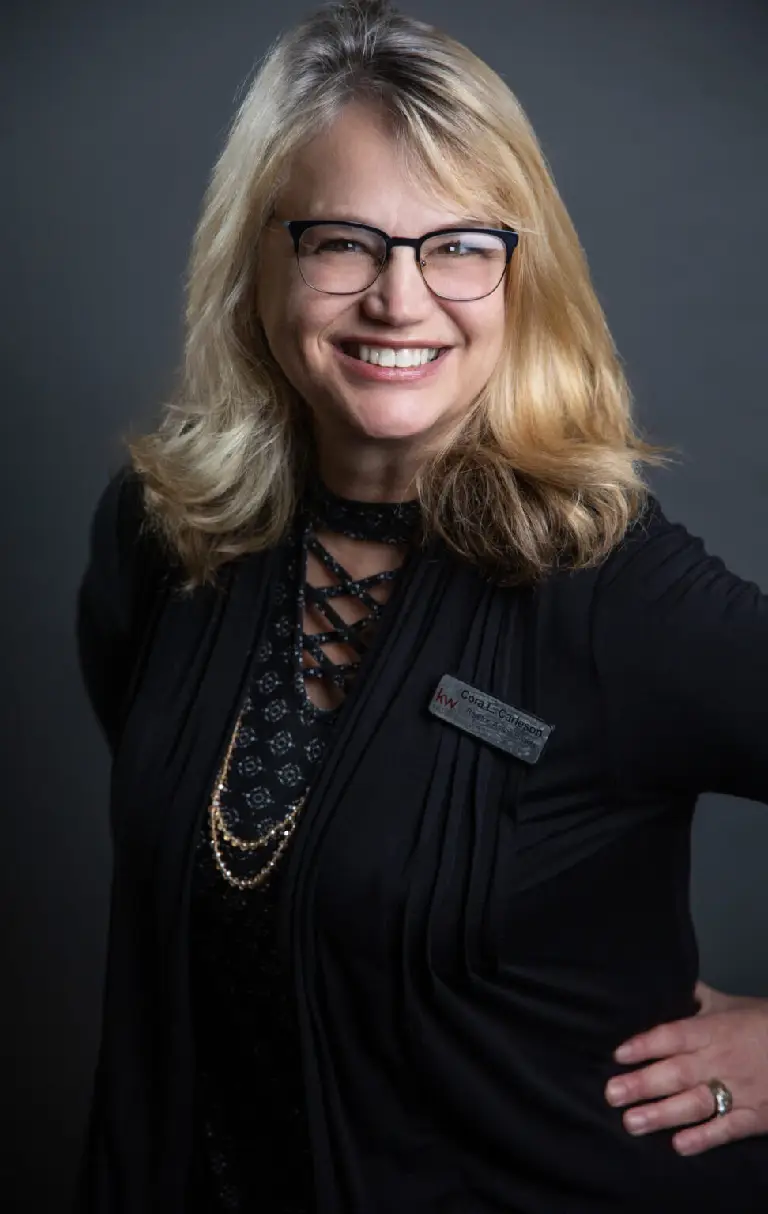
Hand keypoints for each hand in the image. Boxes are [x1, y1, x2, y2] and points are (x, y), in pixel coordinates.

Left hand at [605, 981, 767, 1154]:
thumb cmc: (763, 1023)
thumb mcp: (730, 1005)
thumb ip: (695, 999)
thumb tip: (662, 983)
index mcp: (715, 1030)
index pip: (675, 1035)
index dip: (646, 1045)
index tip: (618, 1054)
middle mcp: (723, 1060)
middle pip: (678, 1072)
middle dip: (643, 1084)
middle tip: (611, 1094)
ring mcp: (740, 1091)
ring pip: (696, 1103)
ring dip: (662, 1114)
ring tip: (632, 1123)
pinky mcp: (756, 1117)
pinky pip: (728, 1129)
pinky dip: (704, 1138)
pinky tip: (679, 1145)